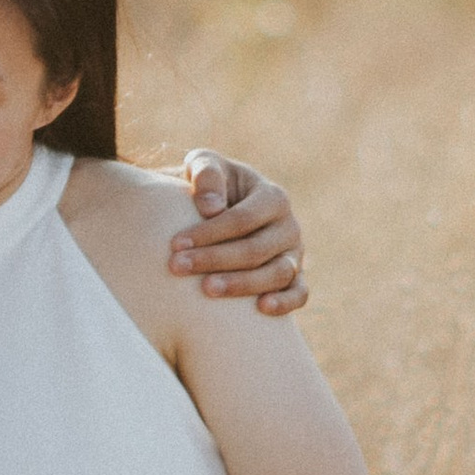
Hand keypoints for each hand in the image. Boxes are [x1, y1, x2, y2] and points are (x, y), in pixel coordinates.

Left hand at [171, 154, 307, 312]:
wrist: (219, 211)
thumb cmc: (210, 187)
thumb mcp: (204, 165)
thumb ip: (207, 174)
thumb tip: (212, 208)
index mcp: (273, 197)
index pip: (243, 218)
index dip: (209, 232)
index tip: (175, 244)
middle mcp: (288, 226)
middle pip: (257, 249)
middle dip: (215, 259)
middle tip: (178, 267)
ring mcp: (295, 254)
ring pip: (278, 274)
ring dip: (243, 284)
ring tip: (207, 290)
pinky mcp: (294, 278)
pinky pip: (299, 294)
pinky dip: (285, 302)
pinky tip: (261, 309)